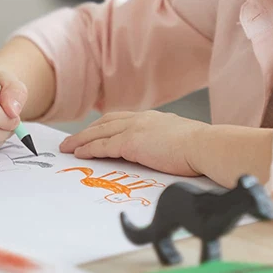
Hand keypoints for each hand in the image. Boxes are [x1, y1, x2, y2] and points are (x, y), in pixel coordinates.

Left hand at [59, 111, 208, 176]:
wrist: (204, 145)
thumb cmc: (200, 148)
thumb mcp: (180, 138)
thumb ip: (166, 141)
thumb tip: (166, 152)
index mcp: (152, 118)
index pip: (121, 119)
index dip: (104, 126)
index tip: (93, 131)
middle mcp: (140, 119)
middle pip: (105, 123)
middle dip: (86, 132)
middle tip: (71, 140)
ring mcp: (134, 129)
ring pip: (99, 133)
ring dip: (81, 140)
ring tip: (68, 147)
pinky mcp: (131, 143)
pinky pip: (103, 146)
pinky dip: (89, 149)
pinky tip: (80, 154)